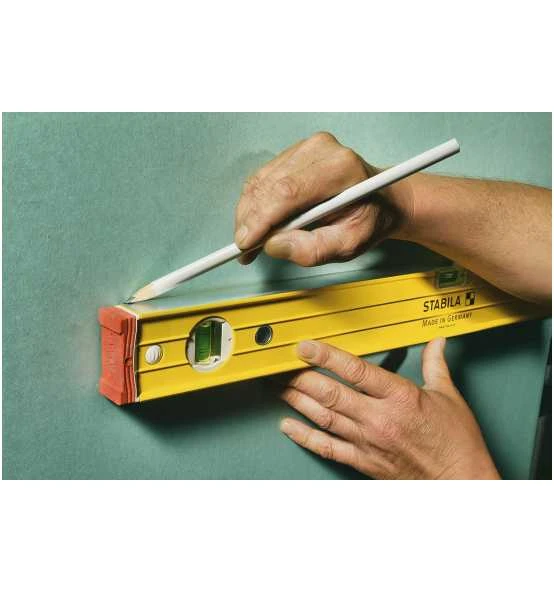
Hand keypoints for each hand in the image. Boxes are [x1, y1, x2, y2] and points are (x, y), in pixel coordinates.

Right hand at [234, 132, 414, 265]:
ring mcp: (306, 147)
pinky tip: (257, 225)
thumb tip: (274, 245)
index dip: (261, 219)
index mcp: (340, 168)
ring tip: (251, 242)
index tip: (245, 244)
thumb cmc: (370, 220)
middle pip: (269, 185)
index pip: (288, 191)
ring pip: (260, 182)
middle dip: (249, 221)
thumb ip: (315, 249)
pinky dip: (254, 204)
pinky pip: (263, 179)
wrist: (384, 199)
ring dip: (248, 214)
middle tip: (244, 251)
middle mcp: (321, 149)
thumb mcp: (352, 244)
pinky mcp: (295, 152)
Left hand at [279, 338, 499, 479]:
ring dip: (297, 400)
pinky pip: (327, 448)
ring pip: (323, 417)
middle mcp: (379, 418)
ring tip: (277, 386)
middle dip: (301, 377)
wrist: (461, 484)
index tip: (306, 346)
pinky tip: (288, 426)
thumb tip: (436, 342)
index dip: (326, 356)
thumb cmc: (456, 442)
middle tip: (281, 366)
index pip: (355, 370)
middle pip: (330, 393)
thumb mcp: (448, 396)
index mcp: (400, 396)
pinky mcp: (363, 461)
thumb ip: (435, 365)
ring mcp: (368, 442)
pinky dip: (304, 436)